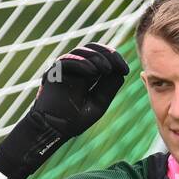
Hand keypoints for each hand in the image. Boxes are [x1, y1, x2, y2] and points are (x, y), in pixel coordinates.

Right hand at [0, 43, 128, 178]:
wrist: (54, 130)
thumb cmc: (74, 120)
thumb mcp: (99, 103)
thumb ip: (109, 87)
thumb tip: (120, 71)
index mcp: (88, 74)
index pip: (102, 56)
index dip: (114, 59)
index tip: (125, 70)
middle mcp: (76, 68)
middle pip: (92, 49)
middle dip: (108, 54)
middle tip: (118, 66)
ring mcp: (64, 69)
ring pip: (81, 51)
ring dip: (96, 58)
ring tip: (106, 69)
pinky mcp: (53, 72)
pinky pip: (67, 61)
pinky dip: (81, 63)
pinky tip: (93, 71)